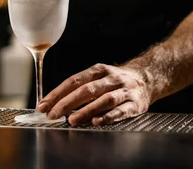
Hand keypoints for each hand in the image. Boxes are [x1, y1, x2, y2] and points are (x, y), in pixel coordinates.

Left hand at [36, 64, 151, 126]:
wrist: (148, 78)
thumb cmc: (116, 81)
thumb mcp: (99, 77)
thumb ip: (81, 88)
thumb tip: (56, 102)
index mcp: (99, 70)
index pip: (74, 80)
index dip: (58, 93)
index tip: (44, 104)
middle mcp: (111, 78)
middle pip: (87, 90)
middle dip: (67, 102)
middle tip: (53, 114)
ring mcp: (124, 90)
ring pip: (104, 99)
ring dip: (86, 110)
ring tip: (72, 120)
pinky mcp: (136, 104)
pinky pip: (121, 110)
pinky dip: (108, 116)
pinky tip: (96, 122)